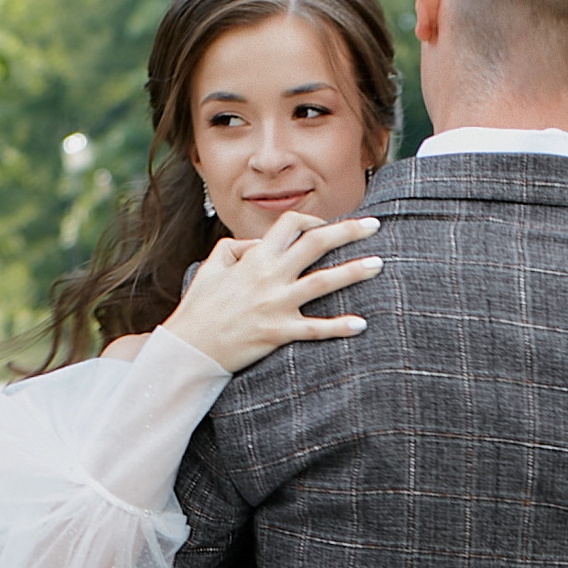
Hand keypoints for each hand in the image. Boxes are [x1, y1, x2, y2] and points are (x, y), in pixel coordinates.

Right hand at [156, 212, 382, 372]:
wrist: (189, 347)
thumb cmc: (200, 306)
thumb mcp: (212, 265)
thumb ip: (236, 247)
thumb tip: (260, 243)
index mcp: (255, 258)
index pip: (290, 225)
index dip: (311, 220)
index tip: (326, 226)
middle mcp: (270, 276)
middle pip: (316, 244)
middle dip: (349, 231)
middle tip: (375, 225)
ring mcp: (276, 305)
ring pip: (323, 282)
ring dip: (354, 271)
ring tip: (379, 263)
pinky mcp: (279, 333)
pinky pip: (315, 329)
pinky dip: (339, 326)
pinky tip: (361, 324)